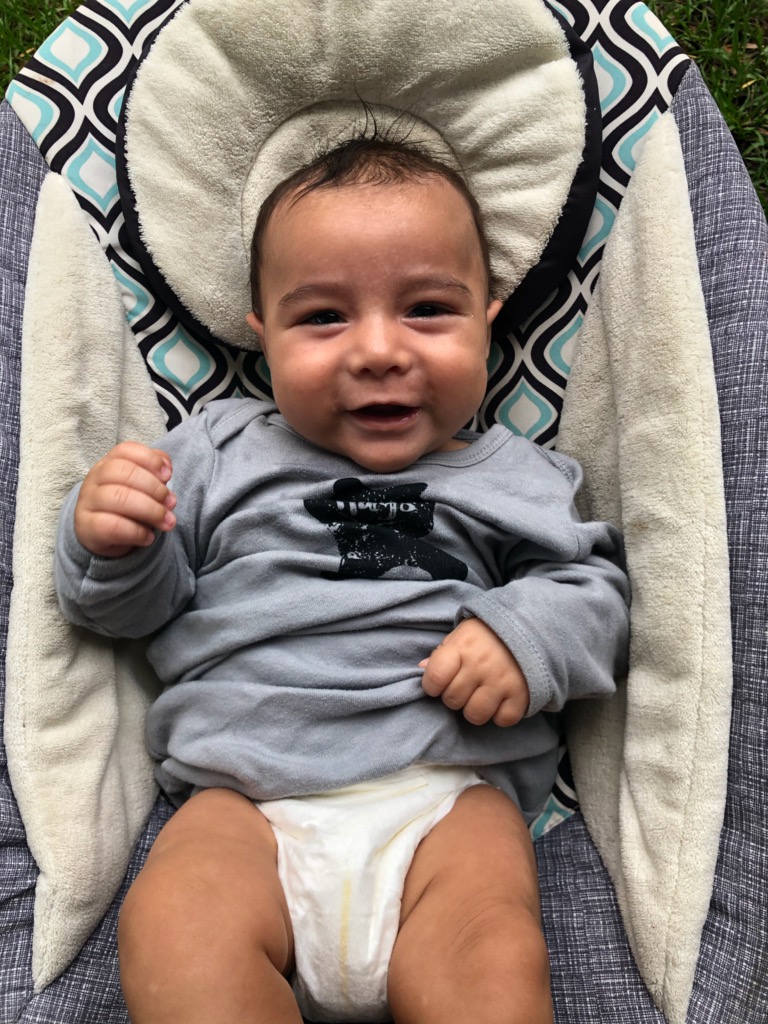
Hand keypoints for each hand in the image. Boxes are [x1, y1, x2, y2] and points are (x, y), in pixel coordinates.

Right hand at [74, 441, 176, 557]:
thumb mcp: (140, 487)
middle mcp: (94, 479)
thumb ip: (155, 474)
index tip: (168, 475)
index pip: (126, 450)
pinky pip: (113, 526)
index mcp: (108, 463)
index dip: (150, 459)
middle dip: (154, 488)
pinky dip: (137, 532)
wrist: (98, 535)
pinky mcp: (87, 527)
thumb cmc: (126, 505)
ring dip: (151, 510)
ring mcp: (88, 502)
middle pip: (123, 472)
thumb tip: (167, 468)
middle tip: (171, 503)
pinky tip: (149, 537)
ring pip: (118, 498)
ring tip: (167, 522)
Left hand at [420, 618, 528, 726]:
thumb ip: (442, 653)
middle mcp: (481, 664)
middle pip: (453, 700)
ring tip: (480, 696)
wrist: (529, 627)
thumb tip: (422, 669)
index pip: (435, 678)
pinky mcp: (522, 694)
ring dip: (474, 709)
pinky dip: (500, 715)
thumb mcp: (461, 634)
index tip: (438, 683)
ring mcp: (502, 681)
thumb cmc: (487, 634)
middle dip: (454, 696)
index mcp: (462, 646)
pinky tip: (500, 700)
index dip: (432, 685)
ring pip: (475, 715)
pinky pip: (503, 720)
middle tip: (465, 686)